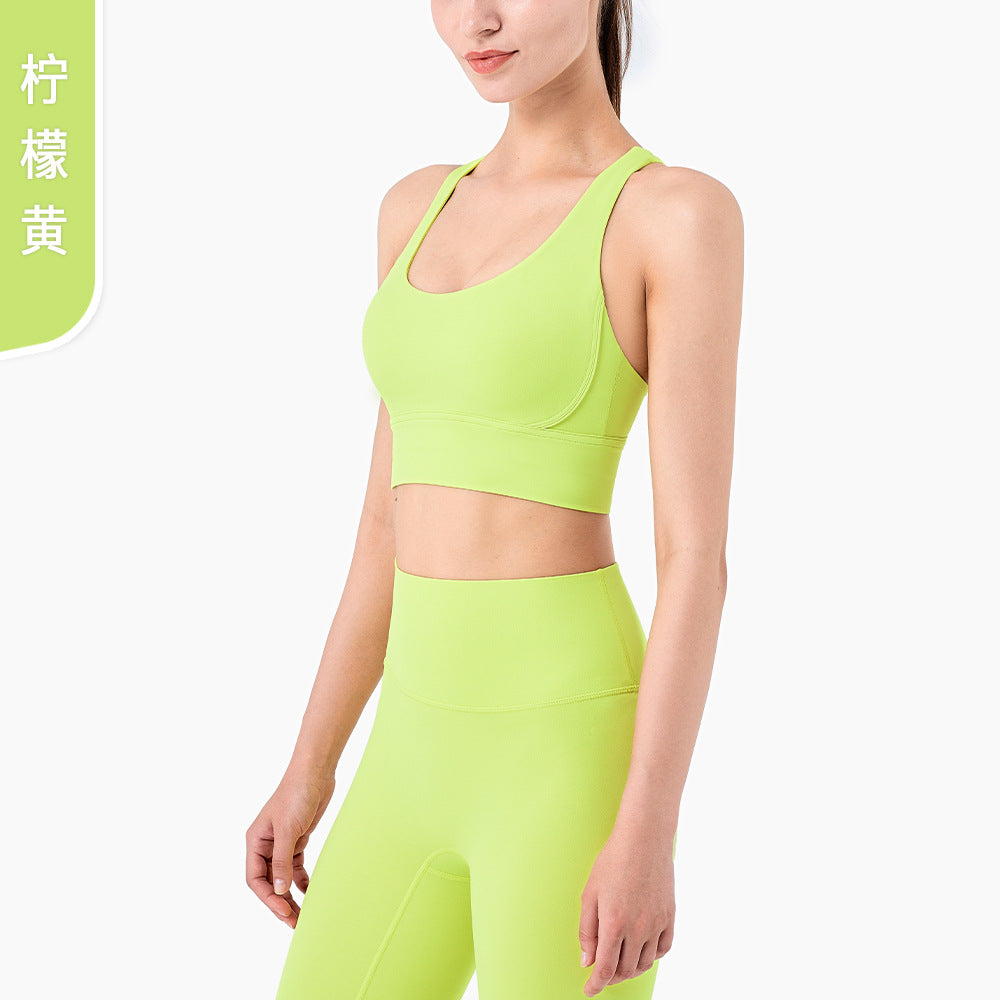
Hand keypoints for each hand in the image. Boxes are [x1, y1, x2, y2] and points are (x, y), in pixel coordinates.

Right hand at [245, 774, 334, 928]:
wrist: (315, 772)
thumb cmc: (297, 794)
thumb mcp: (288, 830)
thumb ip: (282, 860)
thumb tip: (279, 890)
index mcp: (255, 842)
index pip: (255, 879)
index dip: (268, 898)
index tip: (285, 912)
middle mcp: (265, 845)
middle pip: (268, 882)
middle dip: (279, 903)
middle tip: (295, 923)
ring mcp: (281, 843)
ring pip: (282, 877)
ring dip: (290, 896)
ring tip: (302, 915)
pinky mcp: (297, 839)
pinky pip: (296, 867)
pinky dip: (301, 881)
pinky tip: (310, 893)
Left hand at [579, 820, 674, 996]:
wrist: (643, 839)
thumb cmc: (612, 862)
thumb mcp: (590, 893)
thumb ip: (587, 930)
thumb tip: (587, 960)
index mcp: (614, 923)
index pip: (605, 968)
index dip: (596, 984)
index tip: (589, 990)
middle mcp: (638, 928)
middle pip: (625, 970)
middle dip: (611, 977)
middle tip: (601, 972)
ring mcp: (656, 923)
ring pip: (645, 963)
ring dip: (630, 969)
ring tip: (619, 961)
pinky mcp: (669, 916)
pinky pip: (663, 949)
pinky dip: (652, 956)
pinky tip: (641, 950)